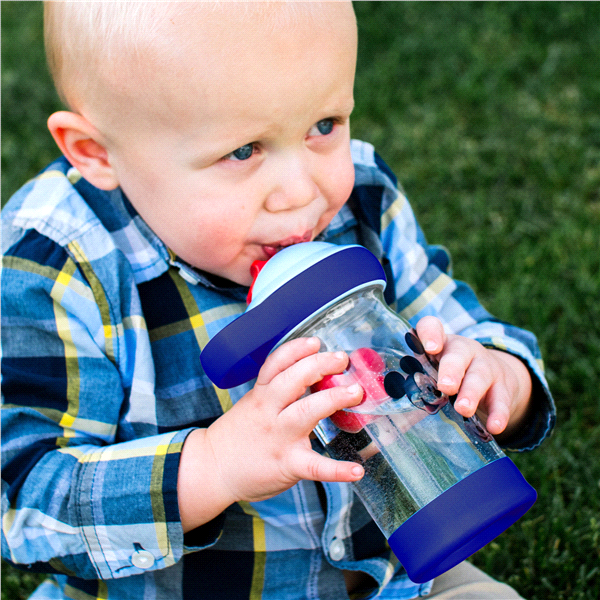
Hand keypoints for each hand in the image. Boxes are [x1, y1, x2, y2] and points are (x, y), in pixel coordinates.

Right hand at [178, 337, 363, 530]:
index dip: (296, 350)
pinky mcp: (288, 464)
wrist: (211, 470)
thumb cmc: (237, 435)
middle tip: (342, 359)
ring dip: (333, 399)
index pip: (276, 364)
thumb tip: (312, 373)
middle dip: (319, 365)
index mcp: (261, 395)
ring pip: (305, 412)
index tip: (316, 342)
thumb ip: (277, 390)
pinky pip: (315, 466)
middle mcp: (269, 412)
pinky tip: (356, 470)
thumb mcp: (252, 404)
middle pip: (292, 381)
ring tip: (356, 393)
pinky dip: (337, 470)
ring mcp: (279, 437)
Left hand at [415, 316, 531, 436]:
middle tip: (445, 387)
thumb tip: (387, 432)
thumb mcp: (432, 376)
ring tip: (464, 409)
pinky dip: (499, 413)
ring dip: (472, 392)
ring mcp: (485, 366)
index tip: (429, 348)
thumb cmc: (450, 377)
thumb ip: (413, 395)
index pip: (432, 327)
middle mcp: (463, 351)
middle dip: (451, 370)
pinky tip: (495, 427)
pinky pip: (501, 399)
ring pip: (480, 376)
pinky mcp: (503, 386)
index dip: (430, 334)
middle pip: (458, 354)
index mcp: (440, 345)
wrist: (495, 378)